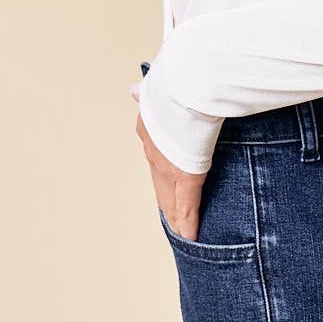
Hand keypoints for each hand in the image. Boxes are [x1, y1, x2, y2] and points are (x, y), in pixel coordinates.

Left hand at [130, 67, 207, 241]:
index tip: (163, 186)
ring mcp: (169, 169)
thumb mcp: (157, 87)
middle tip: (171, 218)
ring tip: (179, 232)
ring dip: (174, 216)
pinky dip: (189, 223)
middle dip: (165, 201)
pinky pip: (187, 206)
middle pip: (159, 185)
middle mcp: (155, 154)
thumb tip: (132, 90)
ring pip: (170, 200)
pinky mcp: (186, 178)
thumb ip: (148, 94)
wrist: (183, 90)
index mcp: (151, 131)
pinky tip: (190, 237)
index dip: (160, 175)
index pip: (155, 159)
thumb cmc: (175, 84)